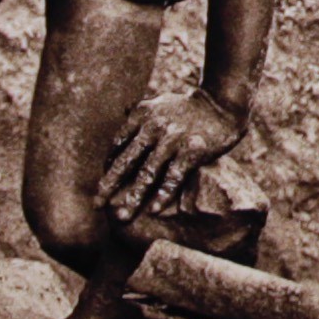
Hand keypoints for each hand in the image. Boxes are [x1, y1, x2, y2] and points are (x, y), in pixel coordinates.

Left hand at [99, 91, 249, 231]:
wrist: (221, 103)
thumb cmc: (187, 107)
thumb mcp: (159, 102)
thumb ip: (139, 111)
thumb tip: (121, 112)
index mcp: (141, 114)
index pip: (117, 145)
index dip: (108, 167)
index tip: (102, 186)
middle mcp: (154, 126)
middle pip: (126, 161)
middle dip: (109, 185)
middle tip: (96, 205)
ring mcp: (173, 139)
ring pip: (147, 174)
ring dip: (133, 197)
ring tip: (122, 216)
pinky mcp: (192, 151)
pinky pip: (173, 178)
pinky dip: (163, 195)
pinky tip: (153, 210)